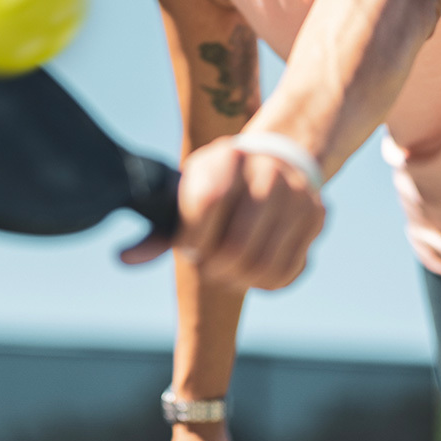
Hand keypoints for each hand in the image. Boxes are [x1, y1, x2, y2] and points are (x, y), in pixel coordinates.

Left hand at [120, 137, 326, 290]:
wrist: (278, 156)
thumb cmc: (220, 182)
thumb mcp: (189, 191)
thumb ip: (159, 228)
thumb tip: (123, 260)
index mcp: (228, 157)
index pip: (205, 205)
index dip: (192, 240)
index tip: (189, 246)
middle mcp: (267, 171)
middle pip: (235, 248)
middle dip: (215, 269)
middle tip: (208, 266)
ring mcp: (297, 194)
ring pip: (263, 266)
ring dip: (239, 281)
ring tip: (228, 271)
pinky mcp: (317, 216)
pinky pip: (288, 272)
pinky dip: (266, 283)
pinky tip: (253, 270)